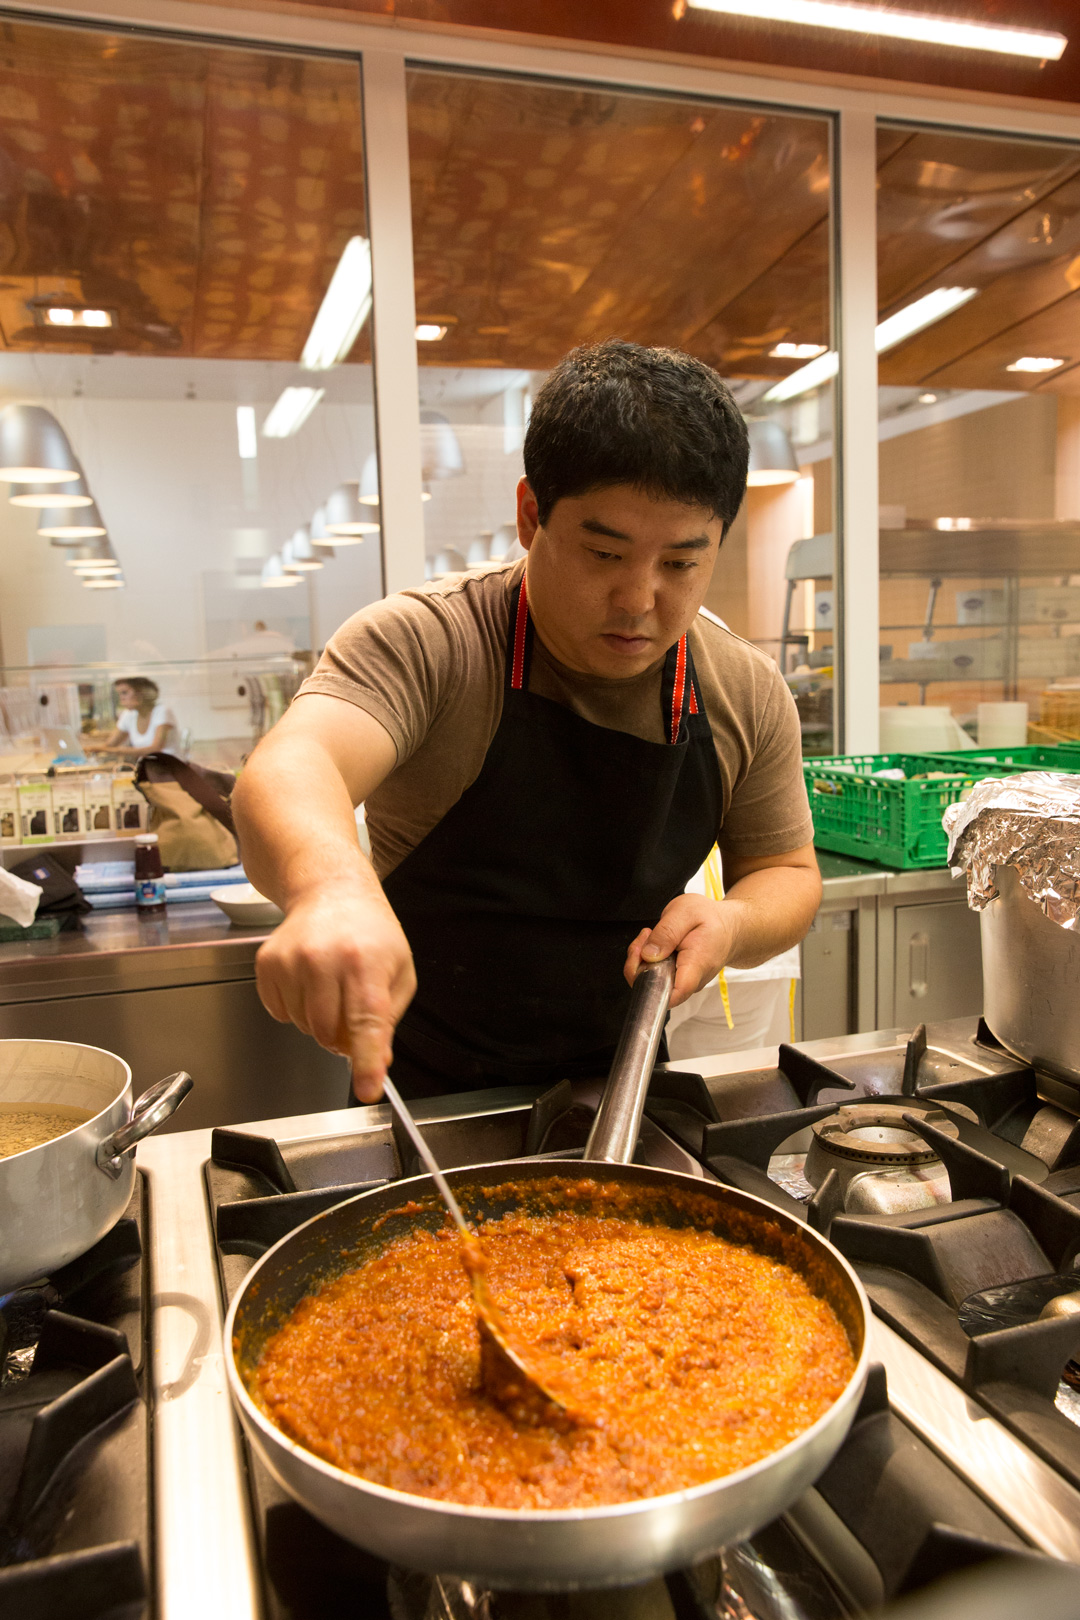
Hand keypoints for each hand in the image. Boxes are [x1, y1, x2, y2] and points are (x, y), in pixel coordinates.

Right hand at [254, 881, 416, 1101]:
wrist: (331, 892)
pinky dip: (296, 1009)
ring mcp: (290, 960)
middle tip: (352, 1013)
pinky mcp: (267, 963)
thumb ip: (389, 1020)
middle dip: (341, 1038)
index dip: (366, 1059)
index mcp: (366, 962)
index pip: (367, 1021)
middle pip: (328, 1034)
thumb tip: (378, 1061)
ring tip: (332, 987)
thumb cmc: (370, 934)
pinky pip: (280, 1013)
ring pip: (303, 1027)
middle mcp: (324, 959)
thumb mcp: (399, 972)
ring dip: (319, 1022)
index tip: (367, 1089)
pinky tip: (309, 981)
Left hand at [624, 894, 738, 1007]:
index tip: (642, 957)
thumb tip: (647, 955)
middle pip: (656, 988)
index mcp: (697, 965)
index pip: (674, 994)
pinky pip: (656, 976)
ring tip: (652, 935)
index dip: (649, 985)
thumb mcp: (686, 911)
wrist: (730, 927)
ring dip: (642, 959)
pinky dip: (648, 960)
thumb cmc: (711, 918)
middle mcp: (692, 981)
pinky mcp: (679, 980)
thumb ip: (666, 932)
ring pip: (652, 982)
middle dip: (638, 963)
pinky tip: (656, 943)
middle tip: (646, 935)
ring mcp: (685, 983)